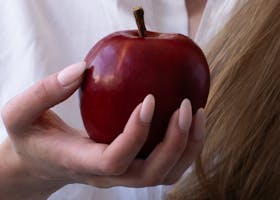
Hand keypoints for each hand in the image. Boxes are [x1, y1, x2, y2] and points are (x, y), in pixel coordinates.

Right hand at [0, 62, 205, 198]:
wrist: (41, 162)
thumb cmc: (32, 137)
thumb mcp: (20, 113)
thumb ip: (45, 91)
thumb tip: (81, 69)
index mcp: (81, 163)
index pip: (115, 159)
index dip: (137, 132)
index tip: (150, 98)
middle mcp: (108, 176)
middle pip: (151, 174)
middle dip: (175, 143)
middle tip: (187, 106)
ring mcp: (123, 175)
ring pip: (165, 175)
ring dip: (188, 148)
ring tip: (197, 113)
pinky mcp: (132, 167)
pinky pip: (167, 165)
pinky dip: (185, 146)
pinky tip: (189, 119)